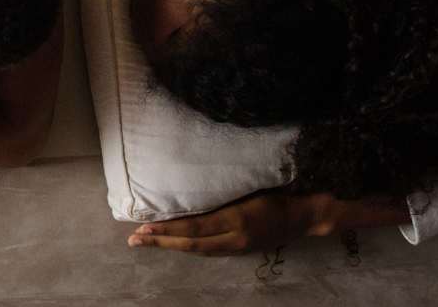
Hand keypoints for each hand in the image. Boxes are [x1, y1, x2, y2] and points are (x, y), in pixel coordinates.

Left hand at [128, 191, 301, 255]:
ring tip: (146, 242)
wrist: (303, 217)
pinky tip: (174, 243)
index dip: (167, 230)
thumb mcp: (247, 186)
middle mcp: (235, 238)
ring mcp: (238, 247)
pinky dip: (188, 247)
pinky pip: (209, 251)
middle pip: (191, 244)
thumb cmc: (274, 193)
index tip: (143, 228)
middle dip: (161, 242)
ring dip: (171, 246)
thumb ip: (219, 190)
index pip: (193, 228)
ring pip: (198, 251)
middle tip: (134, 240)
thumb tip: (185, 186)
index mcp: (235, 219)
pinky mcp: (241, 250)